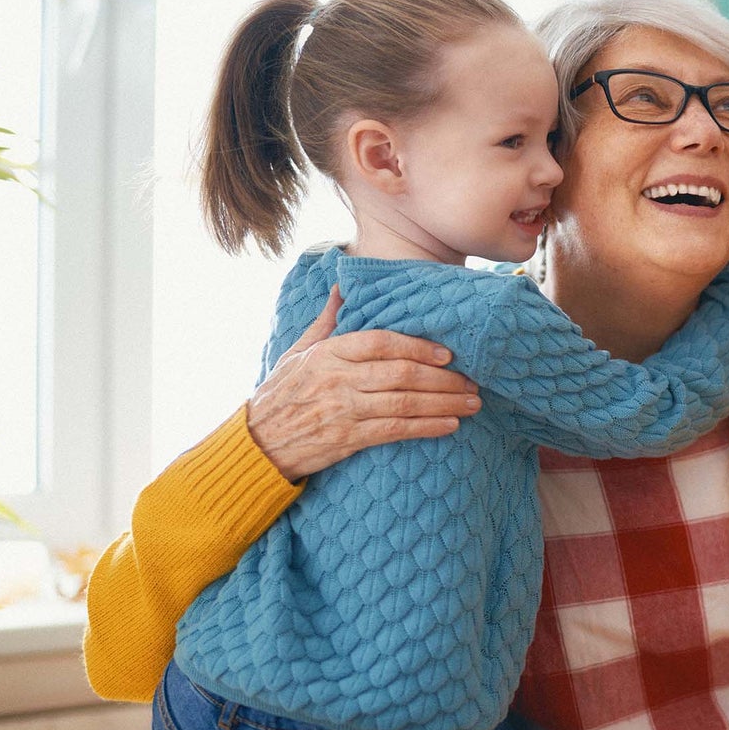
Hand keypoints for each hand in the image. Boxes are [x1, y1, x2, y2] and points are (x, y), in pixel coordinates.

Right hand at [246, 285, 482, 480]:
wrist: (256, 443)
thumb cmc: (280, 394)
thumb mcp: (298, 351)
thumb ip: (327, 320)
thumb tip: (343, 286)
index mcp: (328, 353)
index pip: (380, 342)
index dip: (417, 346)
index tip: (447, 353)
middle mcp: (337, 380)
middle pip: (400, 374)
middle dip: (443, 378)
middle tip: (472, 381)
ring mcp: (343, 411)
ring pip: (404, 403)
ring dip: (444, 403)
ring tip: (472, 403)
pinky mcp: (347, 439)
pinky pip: (395, 432)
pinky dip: (426, 428)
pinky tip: (450, 425)